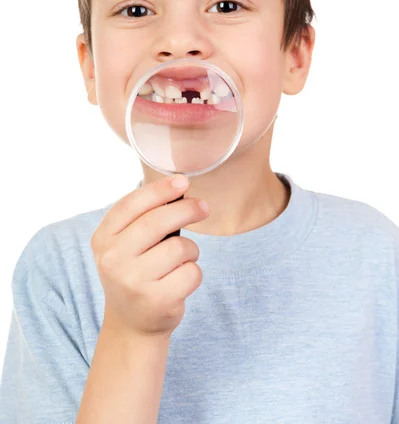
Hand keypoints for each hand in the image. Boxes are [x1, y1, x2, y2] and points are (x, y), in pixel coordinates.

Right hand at [90, 175, 208, 337]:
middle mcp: (113, 259)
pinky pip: (192, 272)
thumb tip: (179, 187)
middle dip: (187, 209)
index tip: (182, 181)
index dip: (159, 190)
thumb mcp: (125, 244)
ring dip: (190, 250)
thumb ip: (143, 218)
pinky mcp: (157, 301)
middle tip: (203, 207)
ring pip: (180, 247)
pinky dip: (194, 273)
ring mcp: (133, 282)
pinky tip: (180, 281)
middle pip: (158, 221)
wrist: (131, 324)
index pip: (131, 204)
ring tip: (181, 260)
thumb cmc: (135, 272)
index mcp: (103, 238)